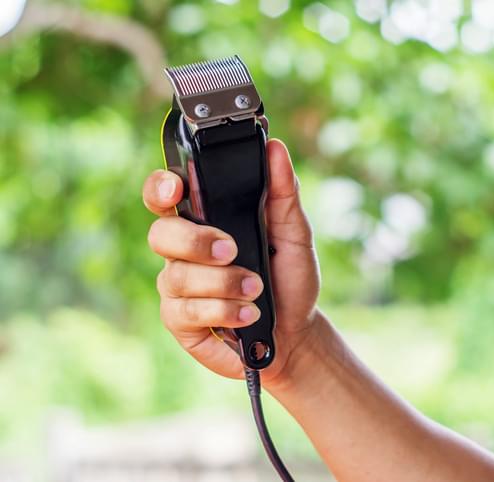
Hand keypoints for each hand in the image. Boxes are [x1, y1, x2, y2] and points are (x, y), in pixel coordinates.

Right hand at [143, 139, 320, 385]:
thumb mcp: (295, 234)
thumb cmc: (290, 279)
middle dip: (196, 241)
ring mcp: (179, 286)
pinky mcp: (181, 321)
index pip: (166, 195)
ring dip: (222, 283)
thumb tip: (275, 148)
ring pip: (177, 276)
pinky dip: (223, 311)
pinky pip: (186, 311)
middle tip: (231, 250)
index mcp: (206, 220)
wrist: (297, 333)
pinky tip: (247, 314)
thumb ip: (283, 193)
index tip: (176, 189)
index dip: (161, 188)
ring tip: (256, 289)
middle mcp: (184, 250)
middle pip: (161, 234)